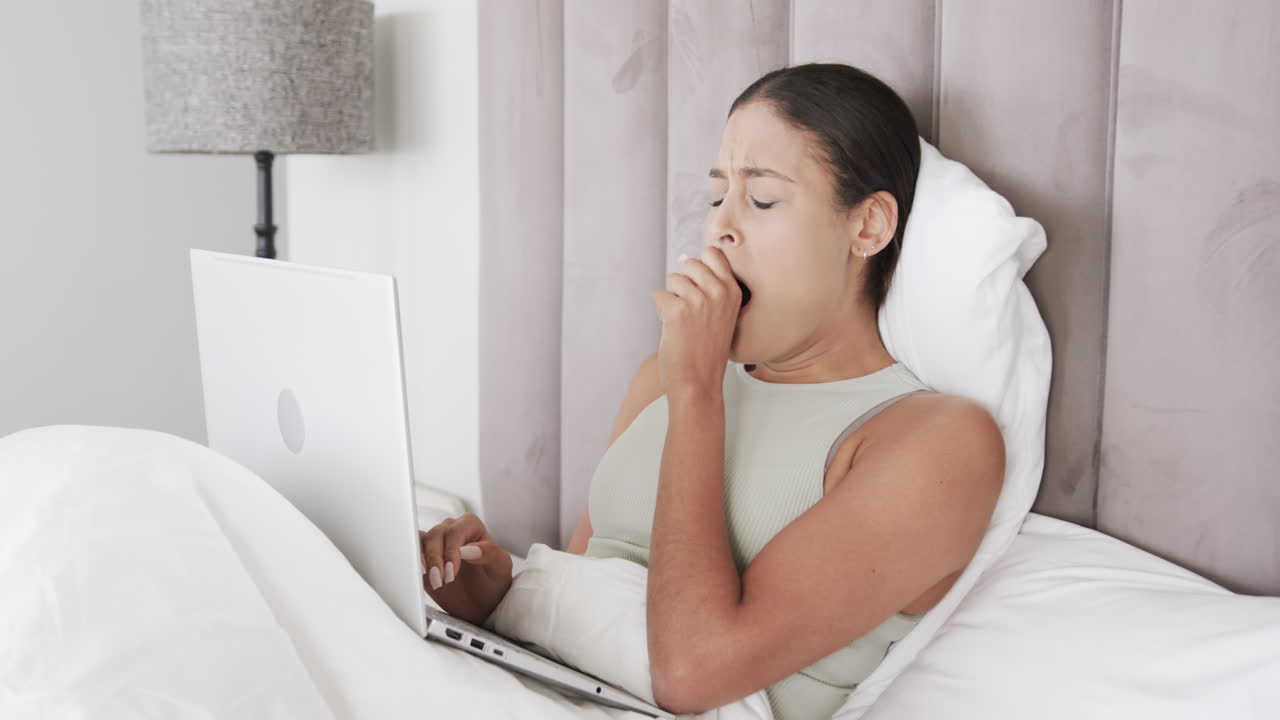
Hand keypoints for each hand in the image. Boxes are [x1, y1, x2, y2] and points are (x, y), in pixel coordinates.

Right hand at [419, 513, 513, 625]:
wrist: (483, 604)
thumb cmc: (494, 581)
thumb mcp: (500, 567)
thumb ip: (488, 553)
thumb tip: (467, 549)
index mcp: (471, 526)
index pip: (455, 531)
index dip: (451, 550)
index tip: (452, 572)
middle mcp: (452, 531)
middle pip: (436, 535)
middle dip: (436, 559)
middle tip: (441, 581)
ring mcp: (437, 544)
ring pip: (421, 541)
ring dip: (425, 561)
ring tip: (434, 581)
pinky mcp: (424, 559)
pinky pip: (412, 551)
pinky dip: (413, 560)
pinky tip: (420, 575)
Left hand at [651, 246, 741, 396]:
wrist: (698, 382)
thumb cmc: (706, 349)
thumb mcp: (722, 313)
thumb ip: (710, 286)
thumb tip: (683, 257)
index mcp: (733, 291)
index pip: (712, 253)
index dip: (700, 267)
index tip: (699, 286)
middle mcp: (718, 292)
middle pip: (689, 263)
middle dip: (684, 283)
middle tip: (691, 312)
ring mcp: (698, 300)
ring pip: (673, 279)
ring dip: (673, 299)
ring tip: (684, 323)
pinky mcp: (677, 311)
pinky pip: (659, 296)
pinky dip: (661, 312)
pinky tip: (674, 330)